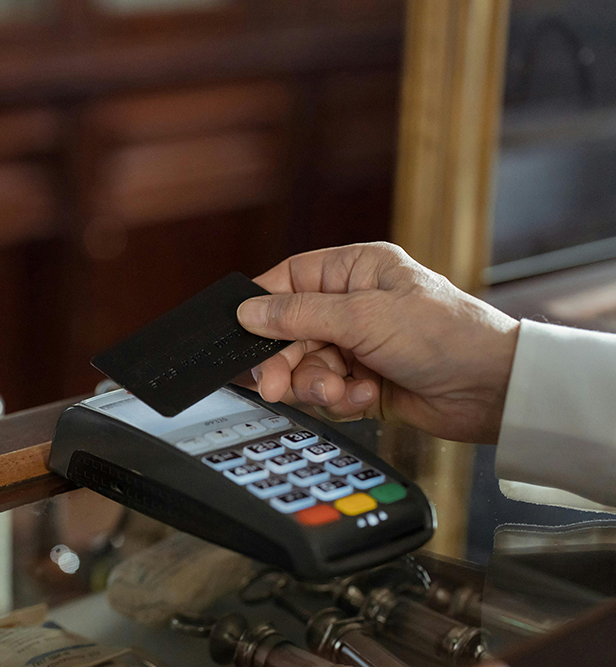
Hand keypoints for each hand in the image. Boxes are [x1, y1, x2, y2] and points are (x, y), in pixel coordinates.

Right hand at [236, 242, 519, 443]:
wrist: (492, 390)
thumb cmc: (446, 335)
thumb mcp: (363, 317)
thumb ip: (299, 315)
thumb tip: (249, 312)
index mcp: (356, 271)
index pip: (290, 281)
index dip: (264, 307)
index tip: (242, 333)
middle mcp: (355, 305)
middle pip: (291, 331)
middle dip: (286, 360)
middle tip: (275, 384)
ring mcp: (359, 345)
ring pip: (306, 366)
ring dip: (317, 383)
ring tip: (339, 391)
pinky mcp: (365, 382)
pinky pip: (328, 391)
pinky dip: (341, 398)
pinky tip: (365, 395)